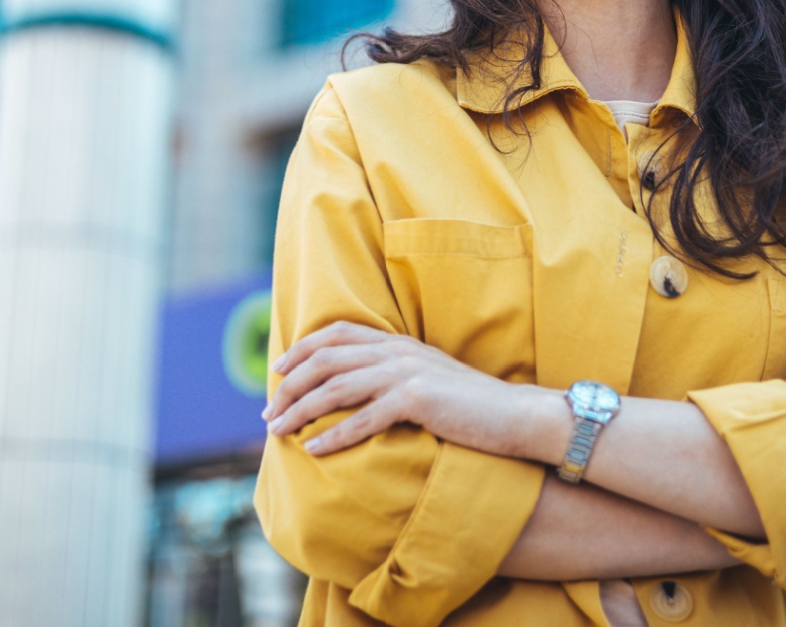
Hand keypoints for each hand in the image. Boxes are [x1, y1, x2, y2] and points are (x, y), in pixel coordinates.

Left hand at [262, 322, 544, 457]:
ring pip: (336, 387)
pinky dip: (333, 435)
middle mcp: (398, 351)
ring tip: (278, 431)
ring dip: (301, 410)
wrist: (518, 416)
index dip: (301, 349)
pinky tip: (314, 451)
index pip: (337, 333)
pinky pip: (363, 418)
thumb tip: (358, 393)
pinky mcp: (418, 399)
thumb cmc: (473, 407)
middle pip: (326, 359)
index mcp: (399, 343)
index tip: (276, 371)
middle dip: (290, 385)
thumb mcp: (429, 380)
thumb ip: (396, 377)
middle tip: (268, 412)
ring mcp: (407, 373)